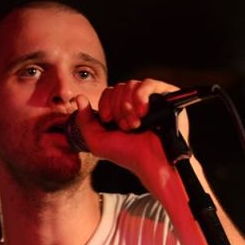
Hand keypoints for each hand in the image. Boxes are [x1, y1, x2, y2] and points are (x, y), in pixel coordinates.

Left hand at [74, 78, 190, 192]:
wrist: (150, 160)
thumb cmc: (126, 153)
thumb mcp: (96, 141)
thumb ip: (83, 120)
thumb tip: (79, 98)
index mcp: (120, 110)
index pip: (109, 92)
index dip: (106, 104)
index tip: (108, 121)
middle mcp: (135, 102)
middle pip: (118, 87)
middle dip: (118, 109)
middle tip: (126, 127)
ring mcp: (150, 98)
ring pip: (131, 84)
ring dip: (129, 107)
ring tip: (136, 125)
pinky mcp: (165, 95)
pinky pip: (148, 83)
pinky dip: (141, 96)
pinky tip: (143, 112)